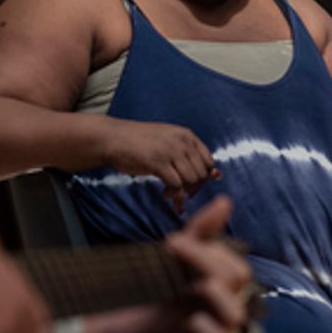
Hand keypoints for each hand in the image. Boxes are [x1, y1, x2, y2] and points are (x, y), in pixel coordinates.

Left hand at [86, 196, 255, 332]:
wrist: (120, 326)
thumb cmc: (156, 291)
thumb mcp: (177, 258)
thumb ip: (203, 232)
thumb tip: (225, 200)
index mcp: (224, 289)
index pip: (237, 265)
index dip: (209, 251)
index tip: (172, 241)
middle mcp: (224, 309)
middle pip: (239, 280)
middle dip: (207, 260)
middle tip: (172, 248)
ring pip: (235, 313)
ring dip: (213, 292)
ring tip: (189, 283)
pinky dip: (201, 325)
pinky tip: (182, 318)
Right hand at [102, 118, 219, 210]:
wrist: (114, 138)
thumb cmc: (142, 142)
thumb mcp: (170, 142)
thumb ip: (191, 155)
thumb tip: (217, 175)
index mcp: (187, 135)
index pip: (209, 161)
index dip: (204, 177)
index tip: (193, 185)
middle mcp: (182, 142)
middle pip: (201, 173)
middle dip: (194, 187)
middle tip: (182, 193)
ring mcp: (170, 151)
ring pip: (191, 180)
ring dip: (183, 192)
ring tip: (170, 193)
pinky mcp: (158, 163)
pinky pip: (176, 186)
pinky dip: (175, 196)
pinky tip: (166, 195)